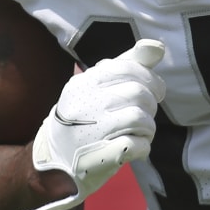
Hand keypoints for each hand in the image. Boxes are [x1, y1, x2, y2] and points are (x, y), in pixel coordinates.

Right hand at [11, 39, 165, 209]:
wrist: (53, 164)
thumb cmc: (82, 121)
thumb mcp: (95, 89)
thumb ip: (127, 65)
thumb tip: (157, 46)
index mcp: (83, 83)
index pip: (127, 68)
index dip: (150, 79)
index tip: (156, 91)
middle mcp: (83, 104)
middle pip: (138, 93)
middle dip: (151, 105)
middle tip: (145, 116)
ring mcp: (89, 131)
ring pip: (139, 118)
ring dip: (149, 128)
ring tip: (141, 134)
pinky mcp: (99, 157)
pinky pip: (136, 145)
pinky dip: (144, 147)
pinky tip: (136, 149)